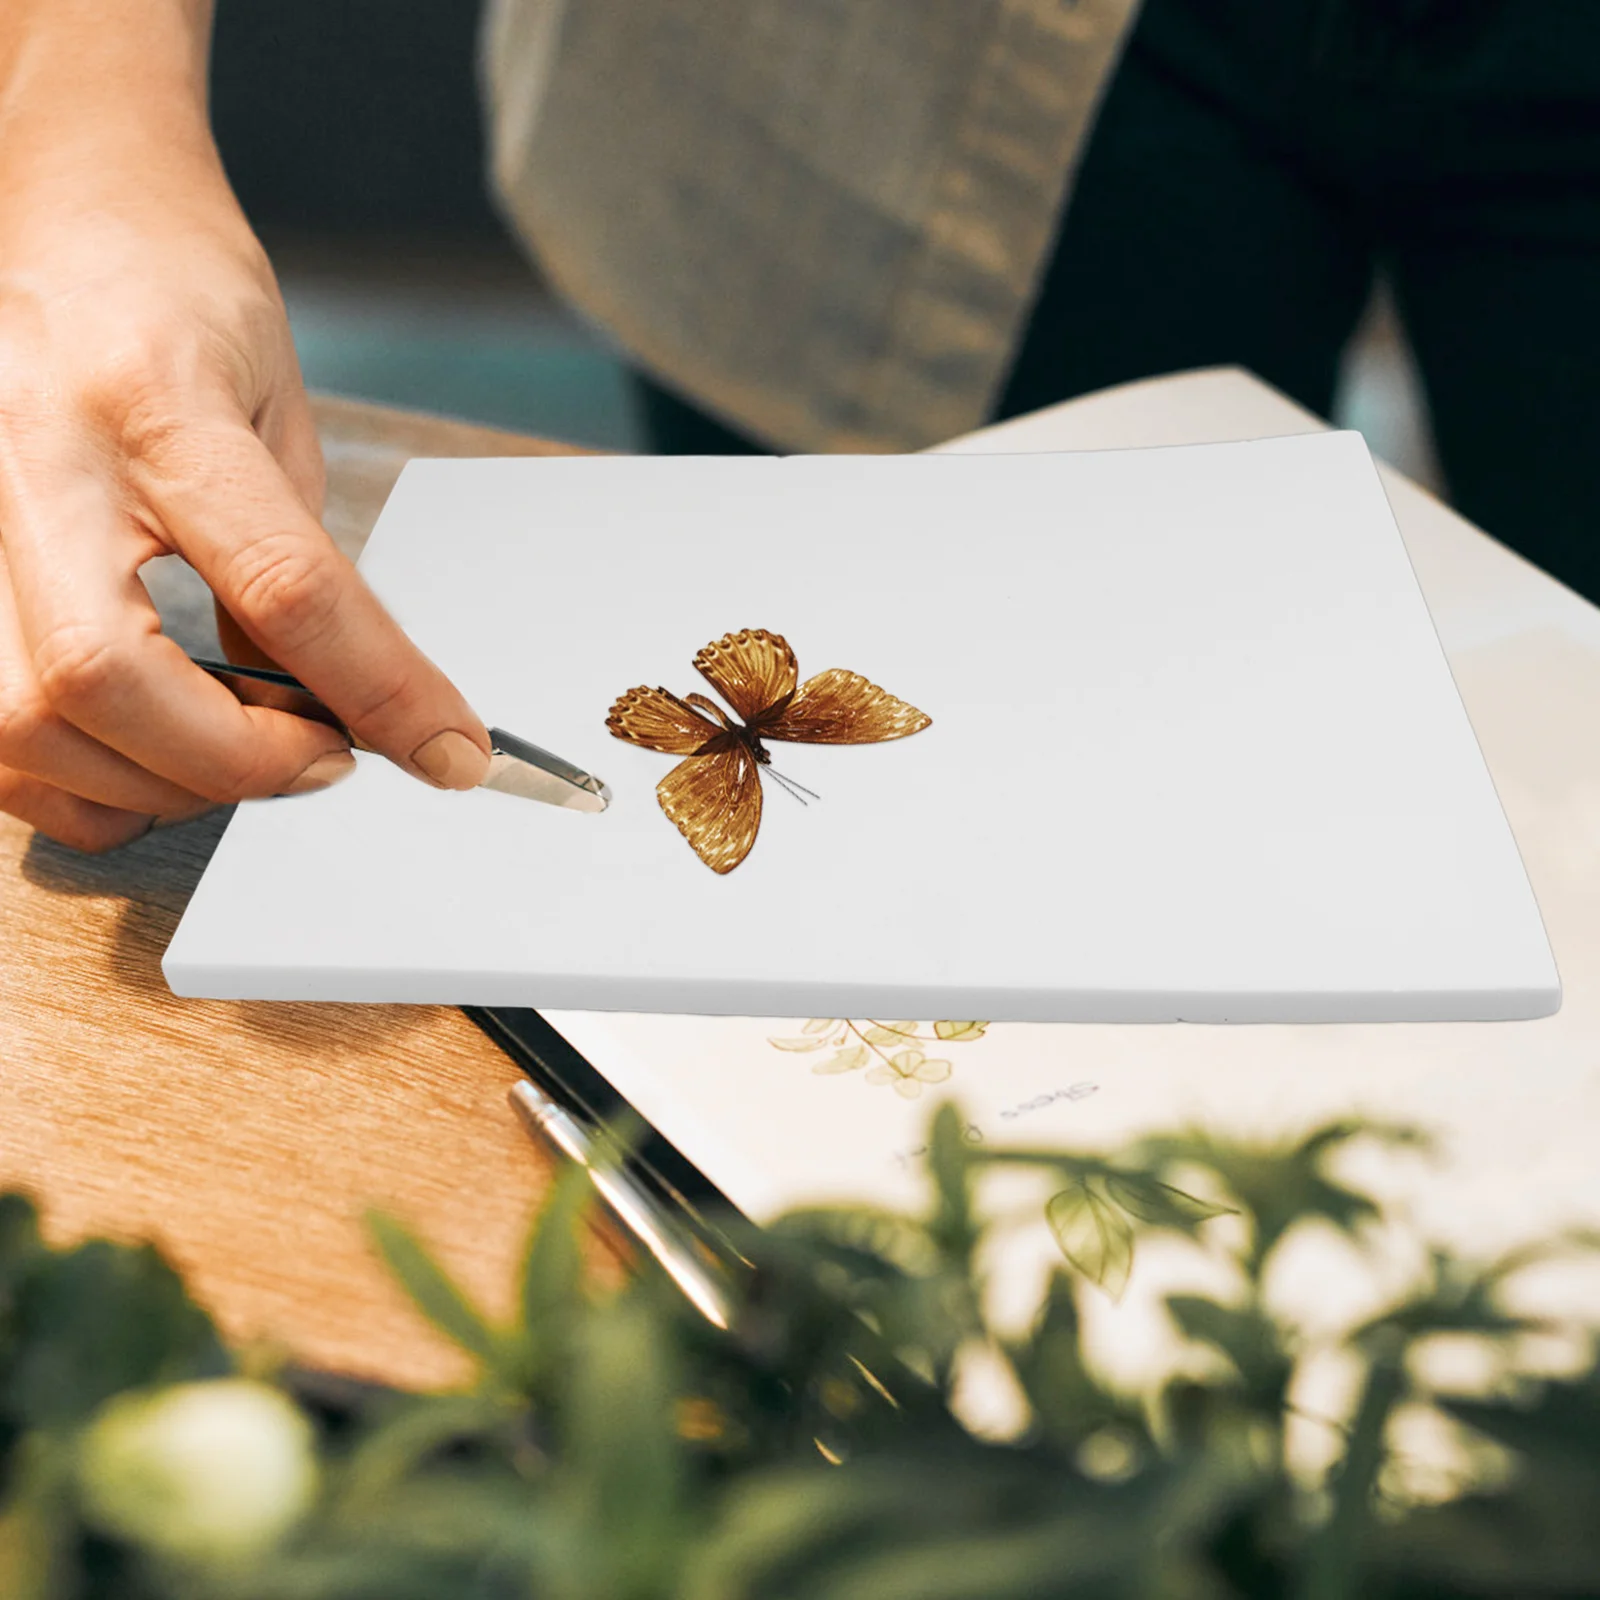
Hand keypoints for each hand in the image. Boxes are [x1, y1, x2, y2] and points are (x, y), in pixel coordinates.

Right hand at [0, 117, 490, 851]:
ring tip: (243, 753)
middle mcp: (32, 460)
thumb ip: (298, 565)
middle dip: (237, 761)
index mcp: (155, 404)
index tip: (448, 752)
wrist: (62, 206)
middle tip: (325, 755)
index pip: (282, 585)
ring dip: (160, 784)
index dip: (379, 693)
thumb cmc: (178, 295)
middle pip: (105, 679)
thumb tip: (341, 710)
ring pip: (22, 725)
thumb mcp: (274, 412)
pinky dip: (79, 784)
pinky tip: (152, 758)